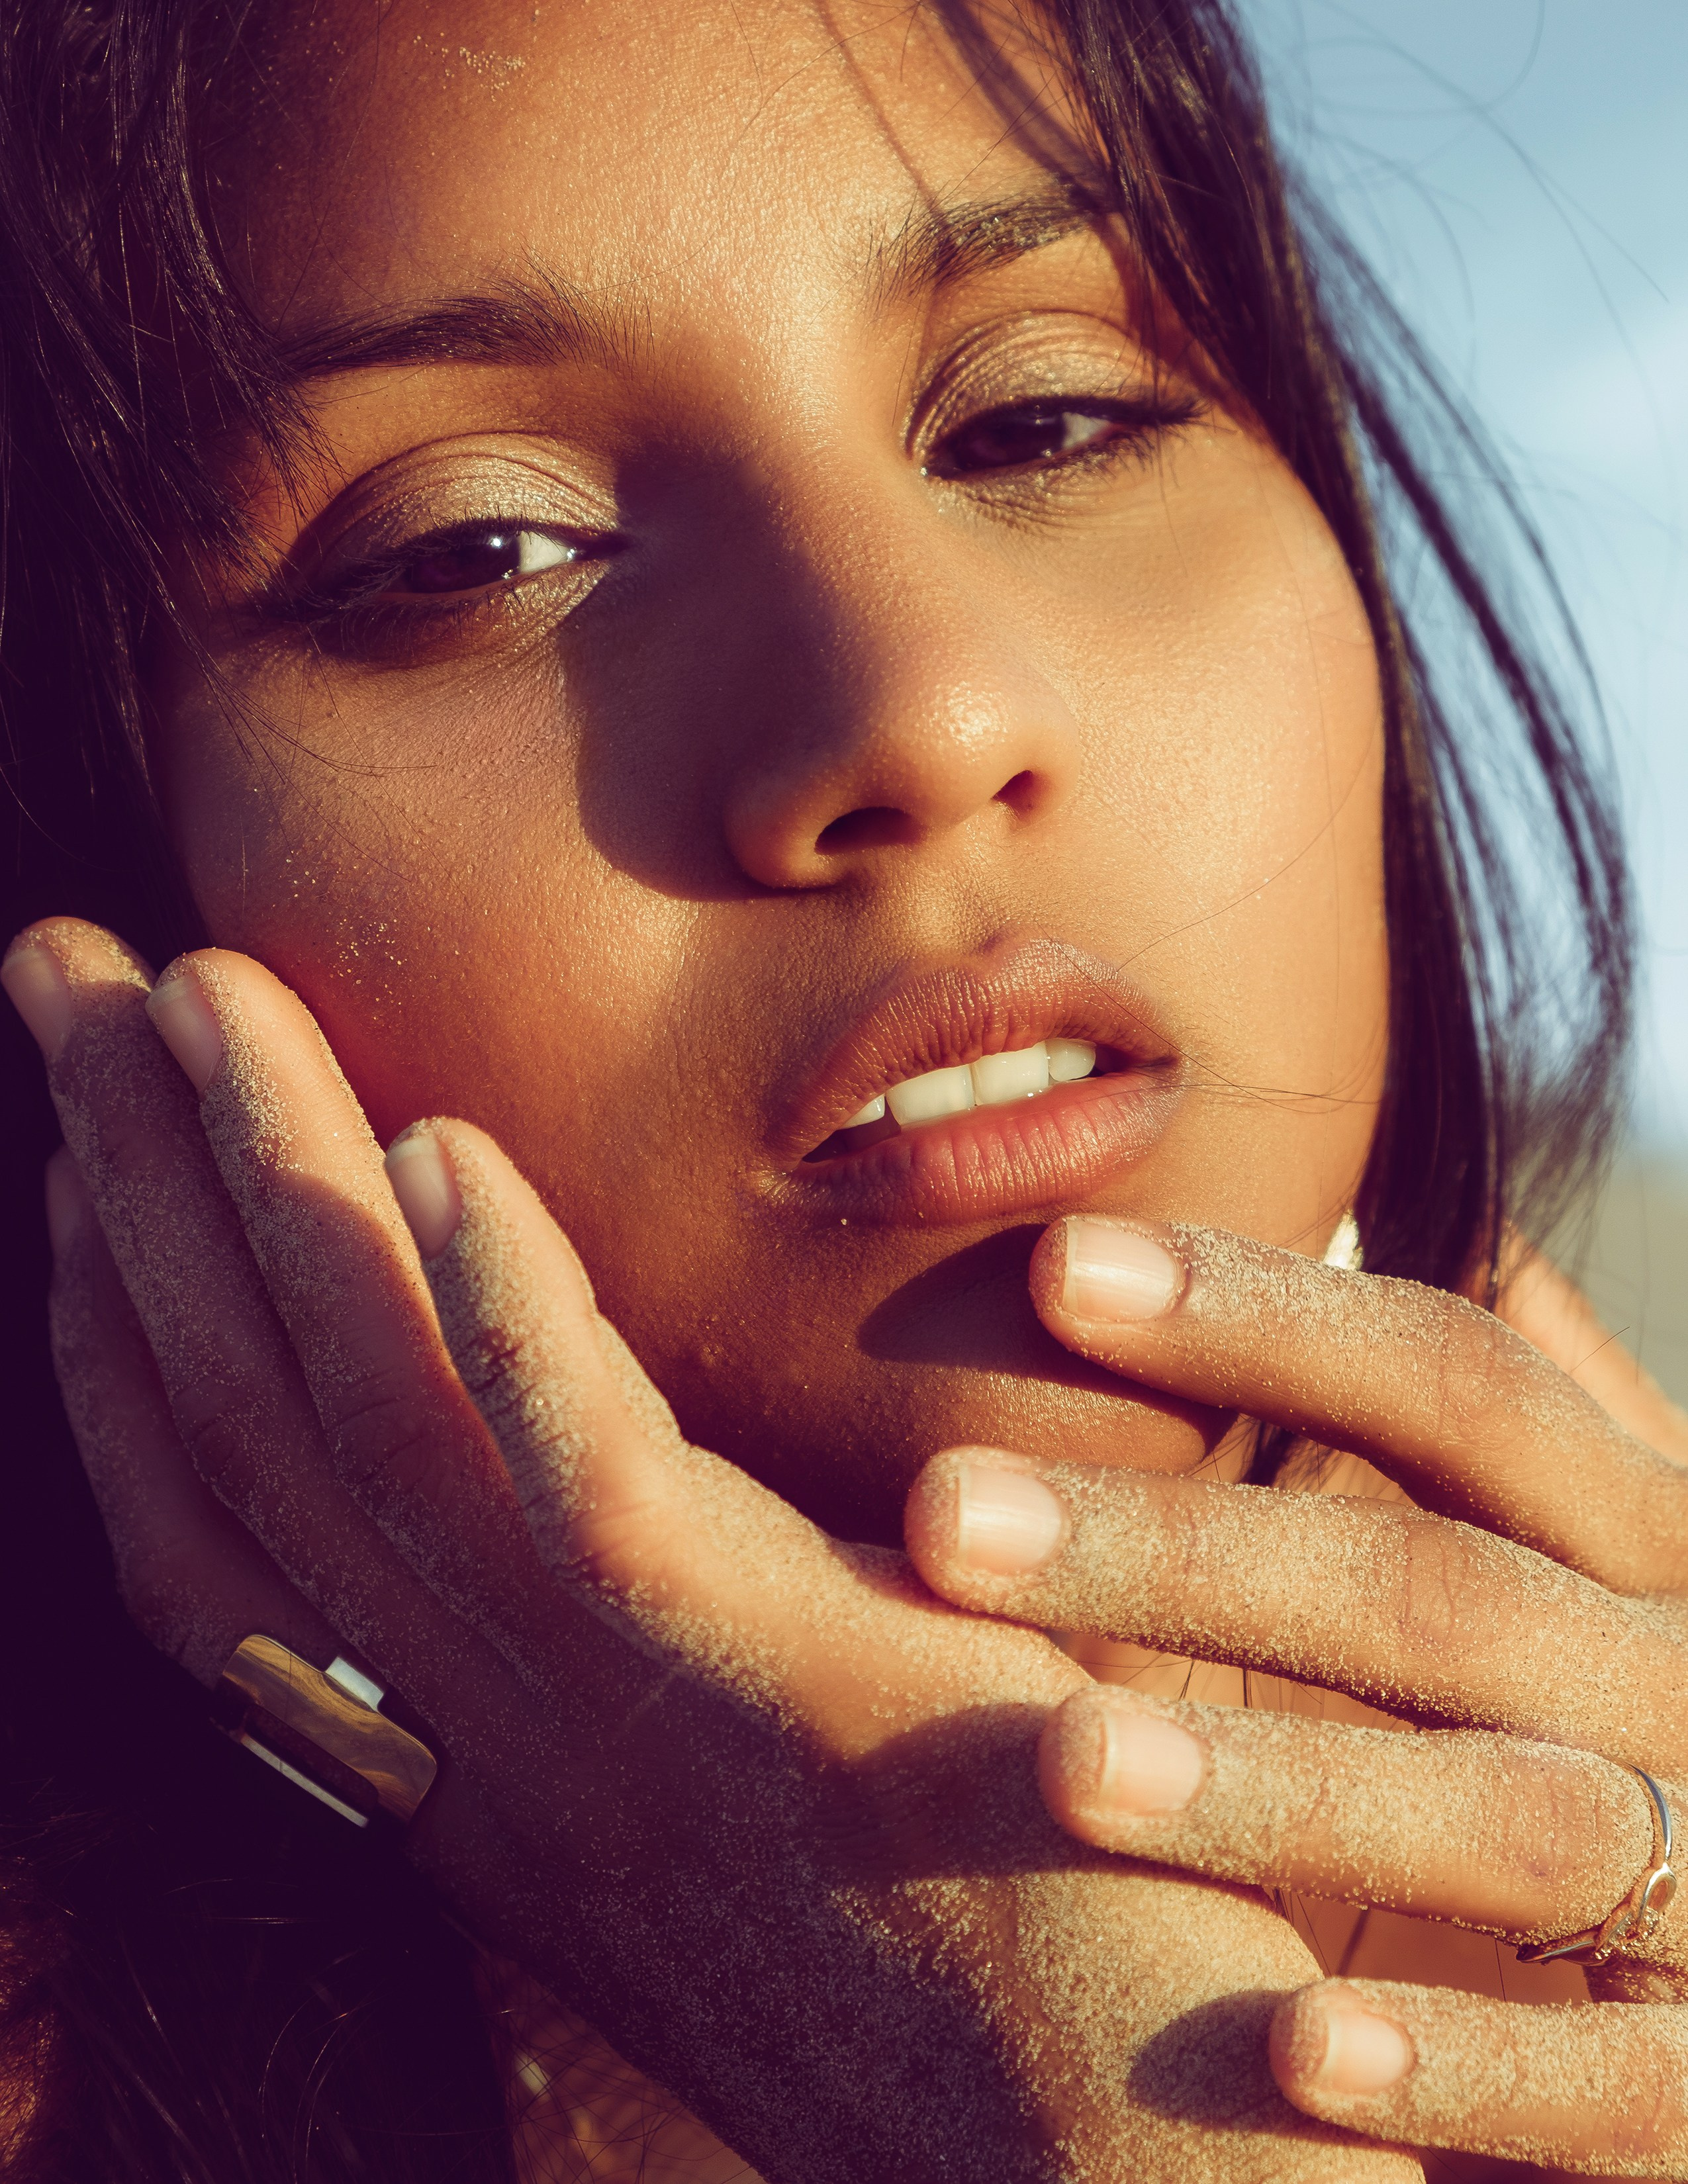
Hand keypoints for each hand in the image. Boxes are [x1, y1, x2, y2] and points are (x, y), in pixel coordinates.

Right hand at [3, 919, 1421, 2183]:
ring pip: (373, 1416)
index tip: (90, 1152)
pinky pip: (581, 1482)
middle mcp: (482, 1744)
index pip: (221, 1526)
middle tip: (59, 972)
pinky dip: (502, 1313)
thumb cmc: (963, 1950)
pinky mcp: (764, 1690)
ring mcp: (608, 1722)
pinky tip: (439, 1151)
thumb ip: (648, 1637)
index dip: (121, 1329)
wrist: (1122, 2171)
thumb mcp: (734, 1781)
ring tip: (205, 990)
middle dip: (130, 1184)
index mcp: (463, 1759)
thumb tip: (603, 1481)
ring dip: (274, 1189)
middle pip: (248, 1422)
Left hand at [905, 1212, 1687, 2177]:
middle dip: (1181, 1551)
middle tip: (941, 1512)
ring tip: (1063, 1761)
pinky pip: (1624, 2090)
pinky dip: (1470, 2066)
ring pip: (1513, 1821)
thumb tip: (1438, 1215)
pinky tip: (1287, 2048)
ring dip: (1287, 1789)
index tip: (1053, 1268)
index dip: (1265, 1319)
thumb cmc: (1619, 1731)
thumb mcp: (1588, 1564)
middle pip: (1435, 1593)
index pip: (1457, 1389)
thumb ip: (1507, 1432)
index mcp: (1645, 1540)